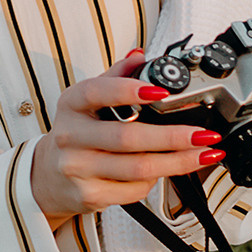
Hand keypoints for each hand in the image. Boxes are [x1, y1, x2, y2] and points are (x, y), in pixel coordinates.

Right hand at [30, 51, 220, 222]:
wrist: (47, 177)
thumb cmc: (76, 134)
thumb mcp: (87, 101)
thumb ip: (115, 77)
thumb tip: (140, 56)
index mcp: (71, 104)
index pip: (99, 93)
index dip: (130, 91)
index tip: (162, 92)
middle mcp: (70, 136)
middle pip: (128, 138)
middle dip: (173, 137)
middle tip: (203, 134)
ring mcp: (78, 169)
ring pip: (138, 168)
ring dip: (177, 162)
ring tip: (204, 154)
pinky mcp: (89, 195)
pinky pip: (133, 190)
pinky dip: (156, 181)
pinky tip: (168, 171)